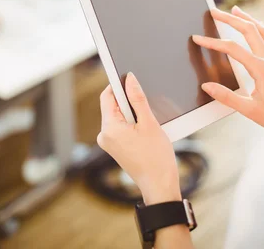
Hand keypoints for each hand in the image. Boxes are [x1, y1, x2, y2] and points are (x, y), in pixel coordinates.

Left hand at [98, 73, 180, 204]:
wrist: (159, 185)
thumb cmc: (156, 158)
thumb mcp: (149, 123)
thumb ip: (138, 98)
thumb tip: (129, 79)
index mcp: (109, 128)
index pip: (107, 96)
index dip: (118, 85)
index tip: (130, 79)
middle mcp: (104, 135)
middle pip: (113, 106)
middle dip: (129, 102)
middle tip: (146, 105)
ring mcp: (109, 143)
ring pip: (119, 117)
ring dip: (133, 113)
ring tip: (148, 123)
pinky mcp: (116, 147)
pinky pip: (121, 127)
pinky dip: (132, 123)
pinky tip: (145, 131)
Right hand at [192, 6, 263, 129]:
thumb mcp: (250, 110)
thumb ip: (227, 97)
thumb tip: (207, 86)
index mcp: (260, 68)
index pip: (232, 49)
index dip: (212, 42)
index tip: (197, 38)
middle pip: (249, 30)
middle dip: (230, 18)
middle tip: (214, 11)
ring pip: (262, 31)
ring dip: (248, 19)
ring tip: (236, 10)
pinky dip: (263, 30)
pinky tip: (259, 28)